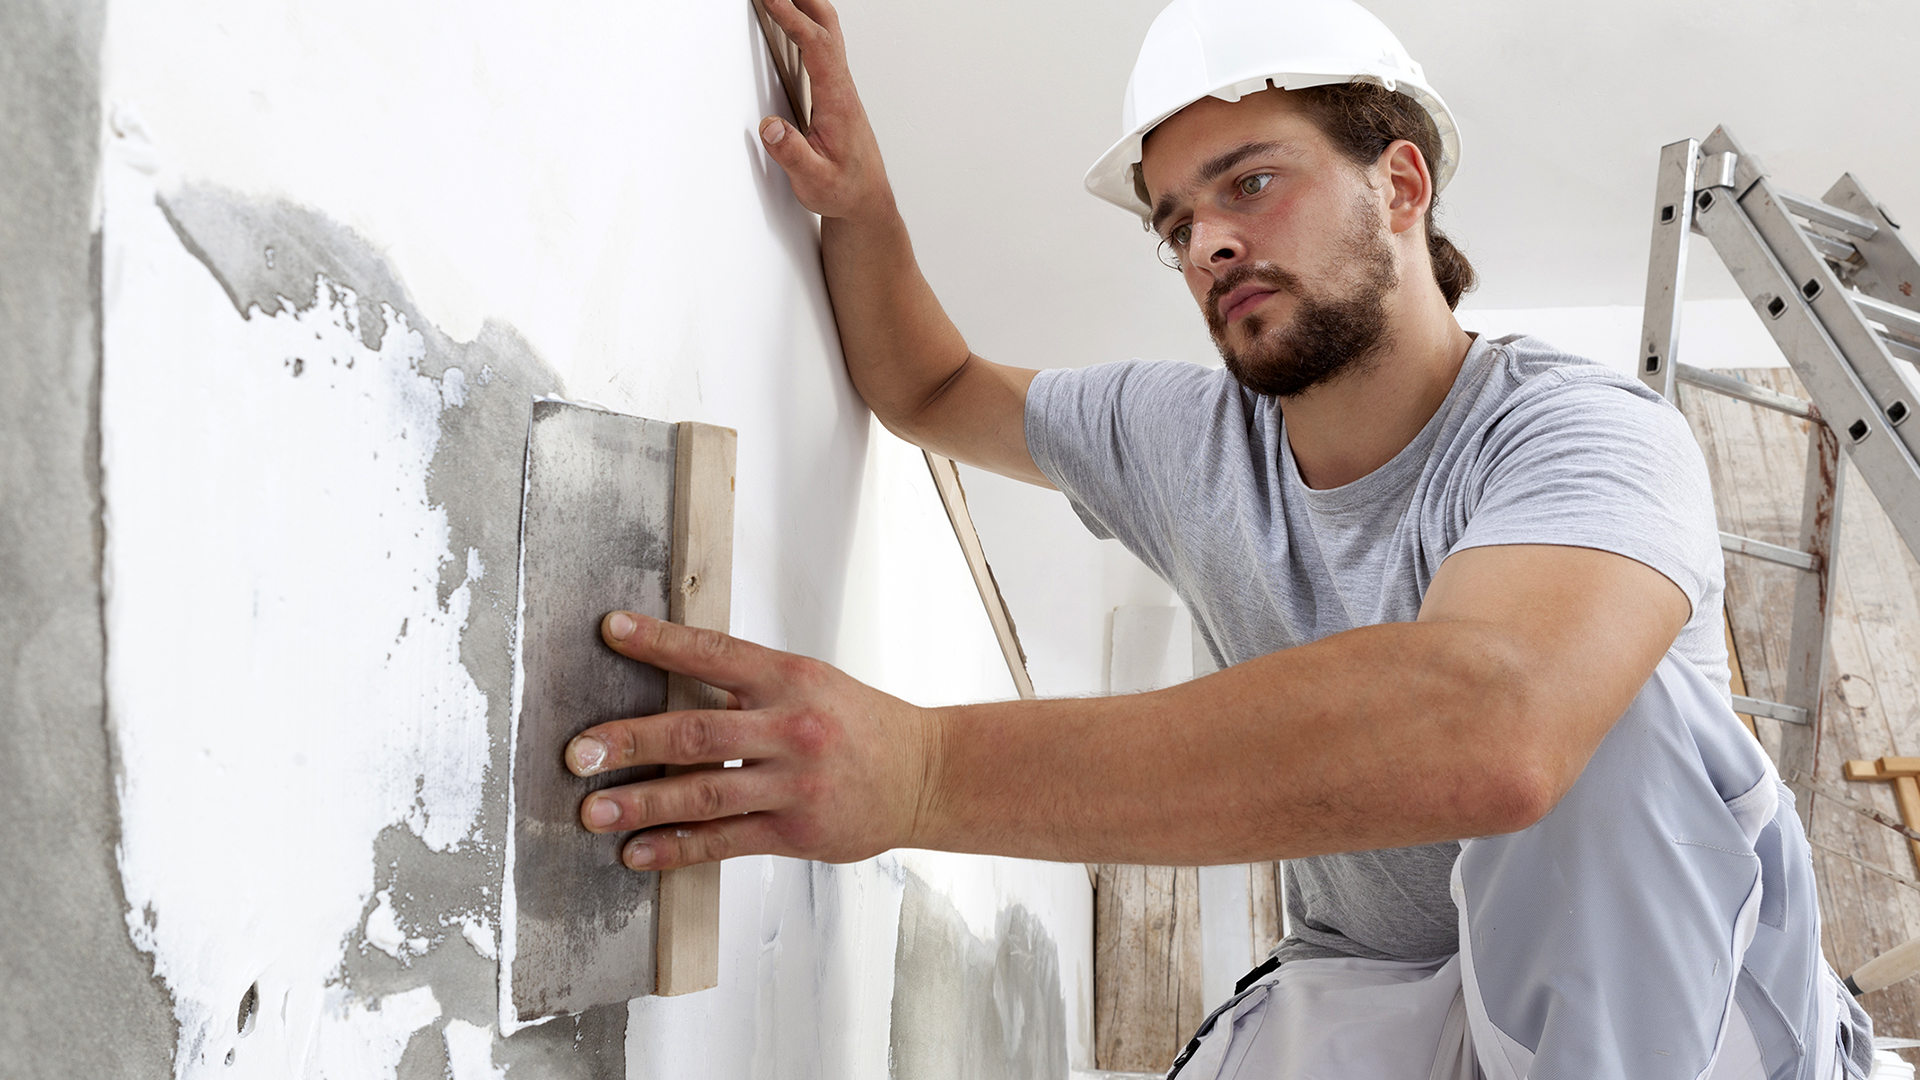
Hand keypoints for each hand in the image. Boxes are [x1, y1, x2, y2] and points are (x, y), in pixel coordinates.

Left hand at [567, 611, 941, 870]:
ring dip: (641, 804)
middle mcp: (790, 727)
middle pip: (696, 730)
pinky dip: (676, 848)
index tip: (611, 631)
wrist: (923, 774)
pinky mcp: (795, 830)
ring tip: (593, 812)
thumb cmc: (858, 723)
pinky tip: (638, 852)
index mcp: (789, 678)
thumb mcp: (810, 681)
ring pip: (703, 793)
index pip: (714, 652)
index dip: (659, 642)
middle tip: (579, 751)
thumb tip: (671, 674)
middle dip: (630, 741)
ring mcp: (793, 782)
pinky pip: (724, 841)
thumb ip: (748, 682)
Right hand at [756, 0, 895, 223]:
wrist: (866, 201)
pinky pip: (823, 50)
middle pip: (828, 27)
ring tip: (781, 0)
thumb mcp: (814, 180)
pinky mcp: (836, 95)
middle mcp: (842, 89)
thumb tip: (770, 127)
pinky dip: (807, 29)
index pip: (816, 46)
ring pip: (828, 35)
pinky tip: (794, 28)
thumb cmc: (845, 190)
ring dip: (806, 9)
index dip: (792, 18)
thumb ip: (791, 154)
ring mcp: (840, 90)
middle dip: (803, 1)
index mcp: (837, 101)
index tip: (771, 0)